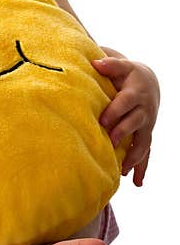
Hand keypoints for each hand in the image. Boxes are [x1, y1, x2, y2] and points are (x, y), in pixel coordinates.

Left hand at [93, 57, 159, 185]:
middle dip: (123, 133)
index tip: (103, 120)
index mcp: (135, 93)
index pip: (125, 103)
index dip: (115, 111)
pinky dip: (142, 167)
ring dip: (134, 156)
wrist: (147, 82)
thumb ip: (110, 64)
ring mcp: (146, 124)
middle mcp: (144, 110)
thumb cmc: (127, 73)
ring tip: (122, 170)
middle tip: (110, 143)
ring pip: (143, 142)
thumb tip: (96, 62)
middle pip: (134, 123)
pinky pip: (146, 153)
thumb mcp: (121, 65)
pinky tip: (136, 182)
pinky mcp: (145, 134)